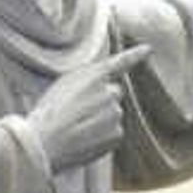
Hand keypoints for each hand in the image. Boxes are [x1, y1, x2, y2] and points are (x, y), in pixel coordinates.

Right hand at [31, 44, 147, 171]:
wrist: (44, 143)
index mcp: (93, 76)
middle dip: (102, 101)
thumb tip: (108, 87)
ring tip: (78, 128)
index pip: (120, 63)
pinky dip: (102, 136)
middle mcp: (110, 92)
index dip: (135, 55)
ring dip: (100, 120)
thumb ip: (88, 81)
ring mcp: (116, 114)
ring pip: (112, 114)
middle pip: (113, 93)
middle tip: (78, 113)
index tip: (148, 49)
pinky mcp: (117, 134)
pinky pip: (113, 132)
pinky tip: (84, 139)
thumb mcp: (64, 85)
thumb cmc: (47, 114)